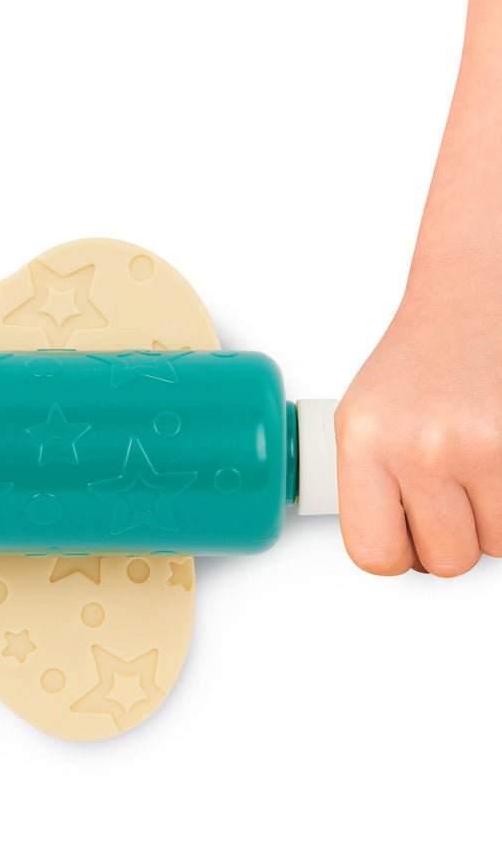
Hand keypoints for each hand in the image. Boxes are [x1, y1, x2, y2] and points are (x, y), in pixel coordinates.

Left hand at [336, 265, 501, 576]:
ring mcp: (485, 445)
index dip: (399, 553)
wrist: (479, 294)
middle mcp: (423, 445)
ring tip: (480, 465)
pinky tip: (499, 457)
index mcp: (366, 442)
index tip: (409, 538)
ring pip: (498, 544)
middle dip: (455, 537)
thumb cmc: (424, 358)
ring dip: (494, 517)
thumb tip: (392, 550)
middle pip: (447, 560)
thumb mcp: (366, 420)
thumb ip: (371, 486)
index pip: (374, 553)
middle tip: (454, 495)